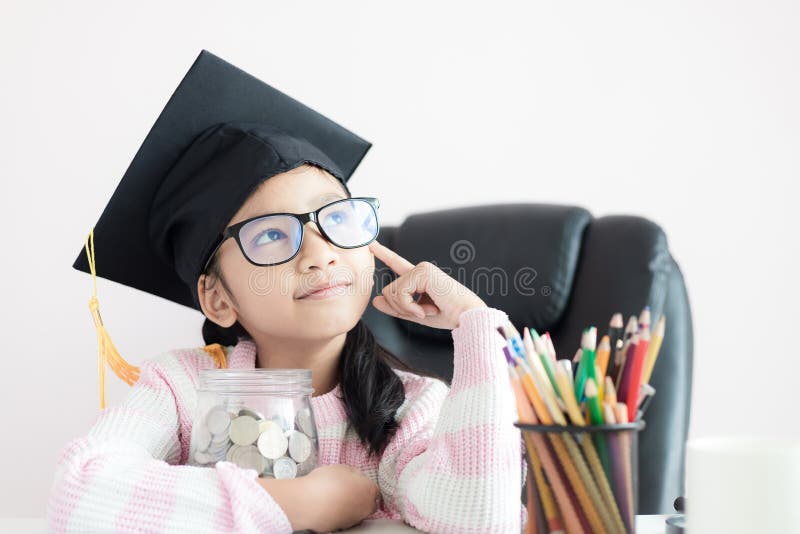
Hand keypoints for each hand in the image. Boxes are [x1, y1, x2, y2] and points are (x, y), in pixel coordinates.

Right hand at [272, 464, 379, 532]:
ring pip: (356, 513)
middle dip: (362, 498)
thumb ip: (354, 473)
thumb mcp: (343, 468)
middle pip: (369, 504)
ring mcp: (353, 520)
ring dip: (349, 506)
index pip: (375, 490)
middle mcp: (365, 508)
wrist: (307, 502)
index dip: (366, 485)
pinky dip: (337, 514)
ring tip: (334, 498)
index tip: (359, 483)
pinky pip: (342, 519)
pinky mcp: (340, 528)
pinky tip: (327, 507)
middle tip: (348, 490)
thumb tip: (356, 477)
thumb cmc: (325, 482)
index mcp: (369, 491)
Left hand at [369, 240, 486, 329]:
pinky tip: (427, 309)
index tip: (371, 243)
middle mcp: (420, 269)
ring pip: (392, 292)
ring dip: (407, 309)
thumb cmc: (449, 315)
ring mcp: (422, 268)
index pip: (397, 264)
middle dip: (401, 308)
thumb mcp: (416, 314)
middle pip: (388, 290)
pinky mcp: (423, 272)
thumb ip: (396, 307)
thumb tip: (375, 301)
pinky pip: (400, 293)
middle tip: (424, 312)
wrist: (467, 317)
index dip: (384, 253)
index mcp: (420, 277)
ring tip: (429, 310)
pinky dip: (410, 307)